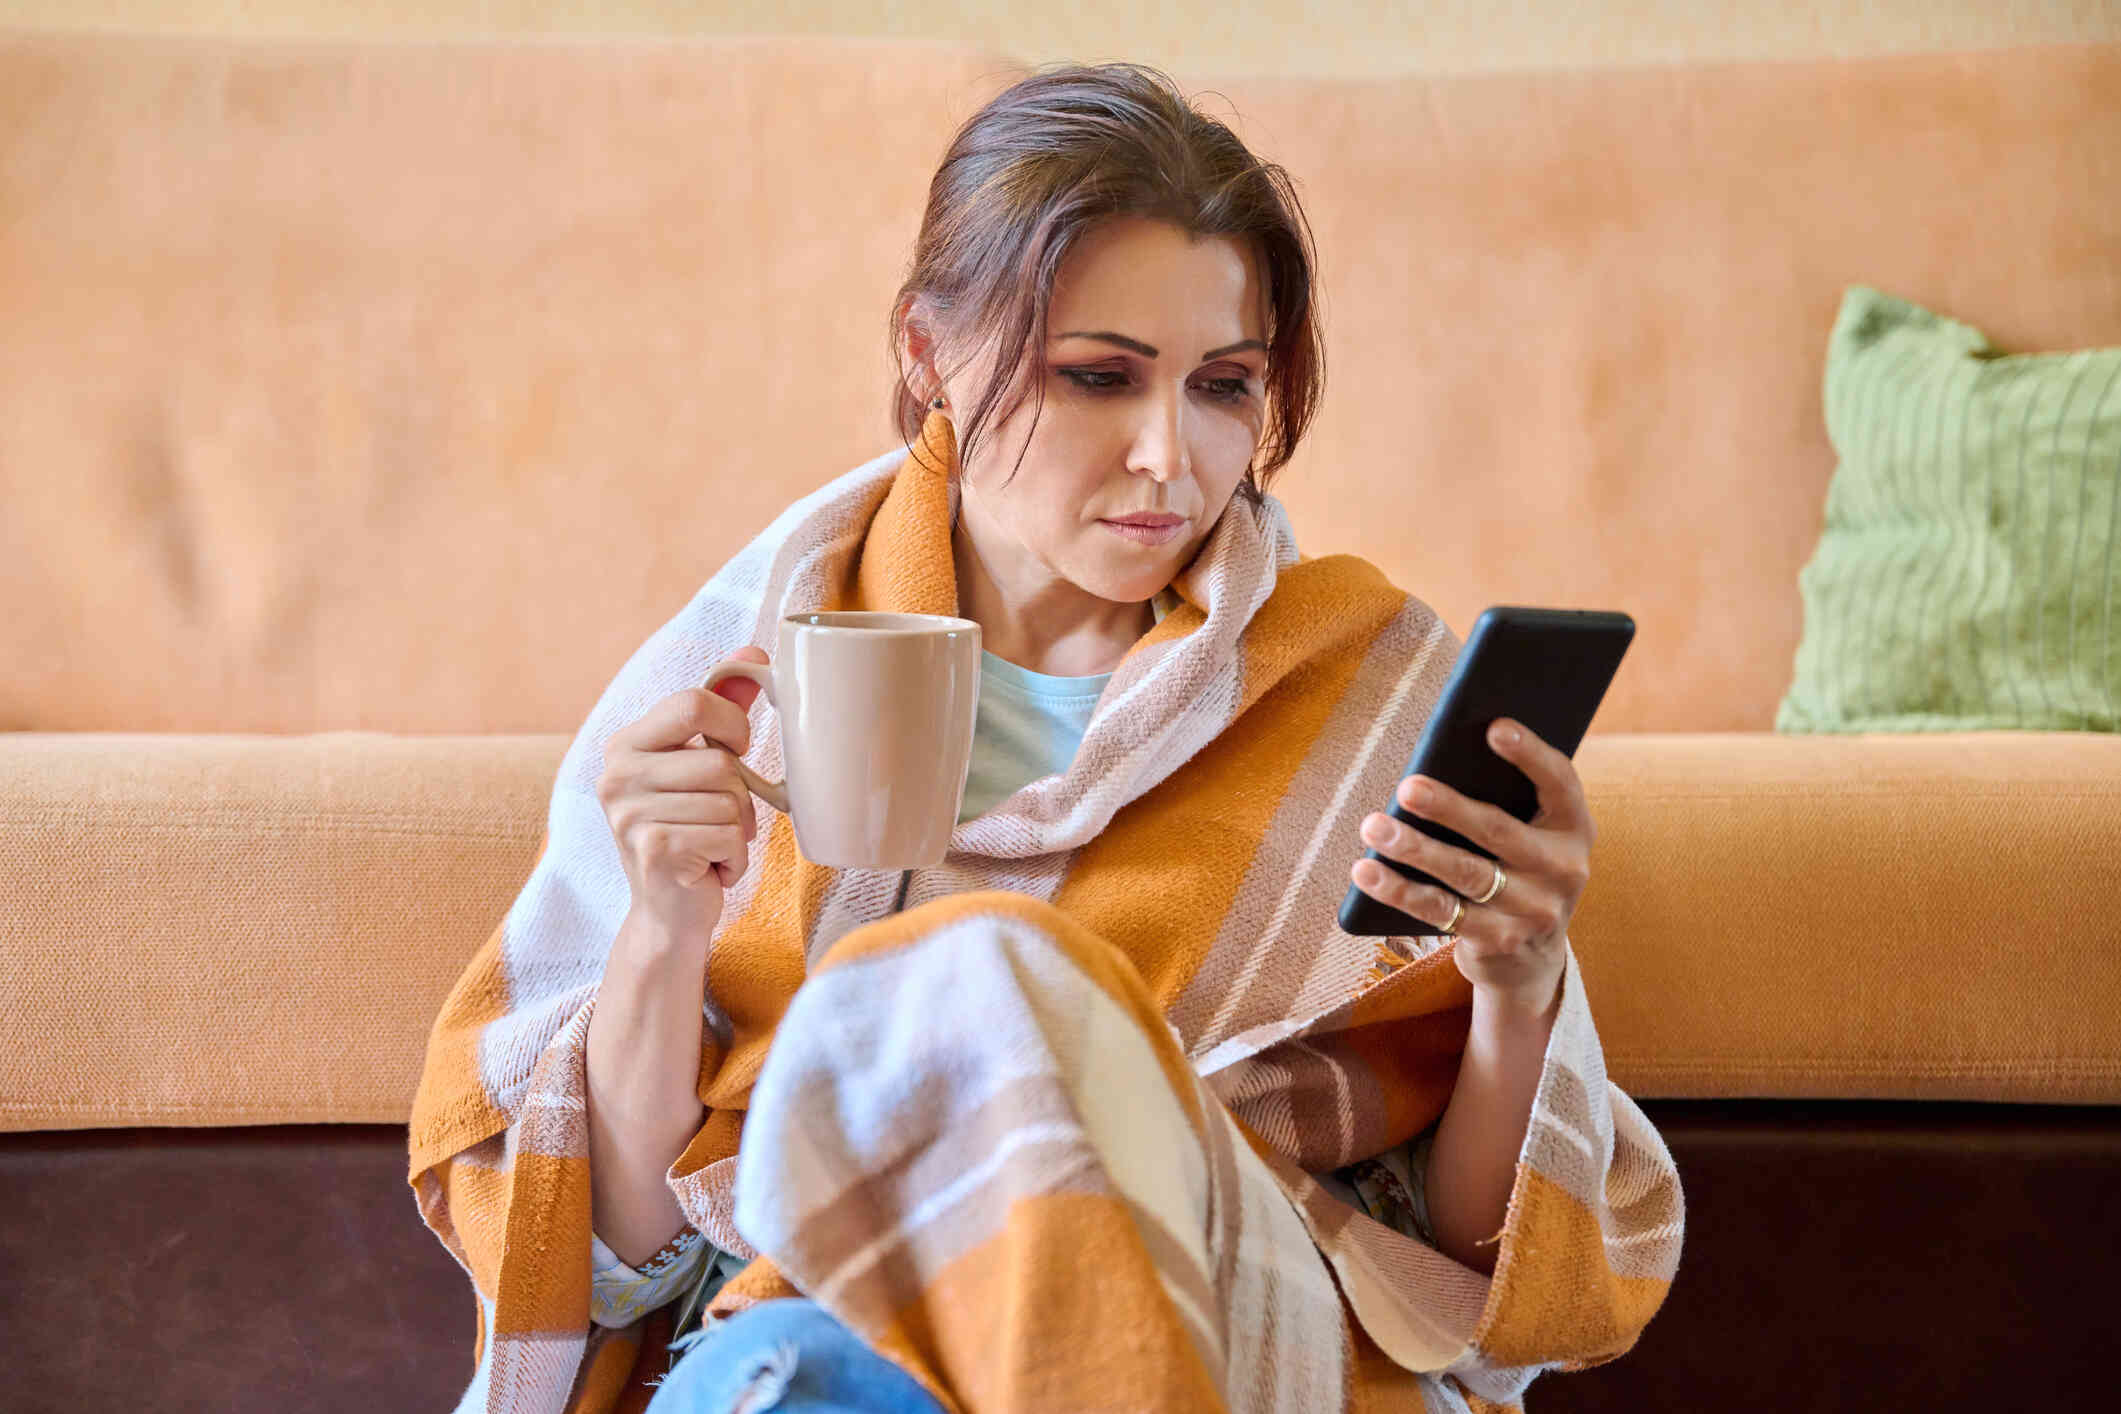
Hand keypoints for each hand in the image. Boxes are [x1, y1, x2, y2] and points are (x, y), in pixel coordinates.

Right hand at [595, 646, 770, 945]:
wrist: (669, 916)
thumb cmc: (690, 833)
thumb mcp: (700, 766)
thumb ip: (722, 710)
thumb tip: (753, 654)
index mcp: (625, 744)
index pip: (693, 702)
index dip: (732, 723)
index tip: (735, 750)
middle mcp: (616, 775)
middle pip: (721, 761)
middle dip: (738, 797)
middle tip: (717, 820)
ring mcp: (629, 815)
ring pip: (730, 801)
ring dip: (737, 831)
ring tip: (710, 846)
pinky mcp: (653, 851)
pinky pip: (729, 836)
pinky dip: (734, 858)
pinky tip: (708, 868)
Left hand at [1349, 718, 1591, 1011]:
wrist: (1532, 958)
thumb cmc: (1516, 868)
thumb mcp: (1529, 835)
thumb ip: (1504, 801)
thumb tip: (1437, 759)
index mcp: (1573, 827)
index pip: (1559, 782)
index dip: (1530, 754)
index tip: (1494, 727)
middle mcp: (1562, 868)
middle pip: (1498, 830)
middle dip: (1449, 807)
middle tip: (1407, 786)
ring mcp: (1533, 910)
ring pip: (1466, 873)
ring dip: (1415, 848)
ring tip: (1373, 827)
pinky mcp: (1498, 941)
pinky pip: (1440, 911)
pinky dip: (1399, 890)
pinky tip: (1366, 872)